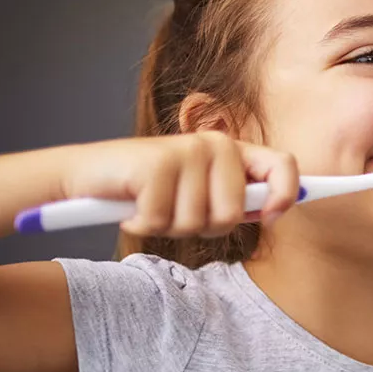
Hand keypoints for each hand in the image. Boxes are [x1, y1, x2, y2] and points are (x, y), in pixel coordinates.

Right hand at [63, 132, 299, 236]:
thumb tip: (275, 209)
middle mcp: (215, 144)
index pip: (282, 164)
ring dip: (169, 227)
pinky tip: (132, 207)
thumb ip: (236, 198)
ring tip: (151, 206)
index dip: (286, 194)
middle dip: (202, 227)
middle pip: (233, 214)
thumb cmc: (147, 191)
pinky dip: (143, 224)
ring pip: (197, 222)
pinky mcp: (158, 163)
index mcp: (233, 152)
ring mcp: (187, 150)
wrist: (86, 177)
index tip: (272, 217)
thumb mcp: (199, 195)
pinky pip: (162, 221)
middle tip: (175, 211)